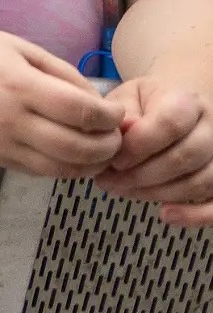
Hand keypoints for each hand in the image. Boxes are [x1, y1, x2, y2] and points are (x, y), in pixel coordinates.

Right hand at [0, 20, 120, 177]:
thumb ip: (60, 73)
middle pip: (78, 148)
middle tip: (115, 137)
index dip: (109, 117)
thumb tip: (93, 101)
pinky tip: (70, 156)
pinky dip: (63, 169)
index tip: (115, 113)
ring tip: (99, 151)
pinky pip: (38, 171)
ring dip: (90, 165)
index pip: (82, 112)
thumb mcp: (17, 46)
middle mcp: (12, 120)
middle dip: (108, 146)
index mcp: (20, 85)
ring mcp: (1, 143)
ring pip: (61, 169)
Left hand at [98, 76, 212, 222]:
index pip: (169, 124)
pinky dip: (194, 215)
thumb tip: (124, 130)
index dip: (139, 146)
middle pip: (185, 157)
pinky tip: (166, 214)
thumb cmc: (148, 104)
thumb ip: (125, 114)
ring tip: (124, 191)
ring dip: (158, 194)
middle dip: (142, 175)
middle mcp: (212, 128)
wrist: (180, 106)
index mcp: (187, 102)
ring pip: (200, 182)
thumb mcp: (129, 97)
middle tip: (110, 181)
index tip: (114, 159)